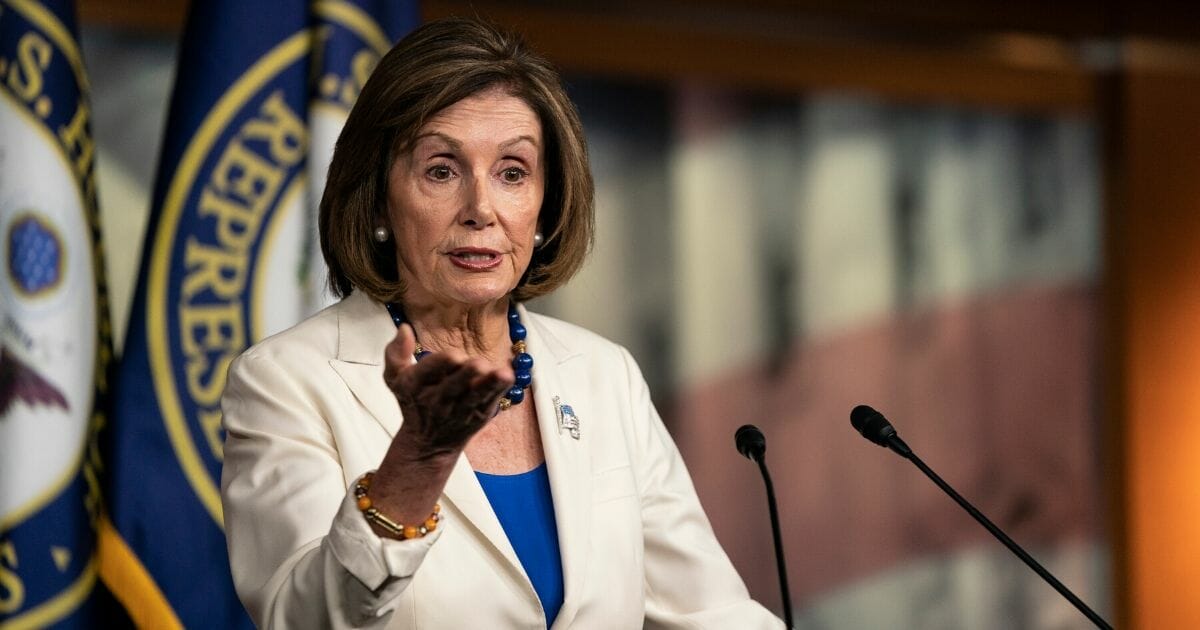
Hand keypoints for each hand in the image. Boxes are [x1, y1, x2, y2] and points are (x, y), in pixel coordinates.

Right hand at [382, 323, 514, 458]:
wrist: (426, 443)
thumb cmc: (412, 401)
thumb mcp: (394, 378)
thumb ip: (396, 352)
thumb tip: (405, 328)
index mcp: (415, 385)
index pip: (428, 371)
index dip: (442, 363)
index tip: (454, 355)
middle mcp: (437, 400)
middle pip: (454, 385)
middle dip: (467, 374)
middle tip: (478, 364)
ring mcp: (460, 410)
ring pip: (476, 395)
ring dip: (489, 384)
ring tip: (502, 373)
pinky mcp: (479, 416)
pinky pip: (490, 401)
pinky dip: (499, 390)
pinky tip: (507, 377)